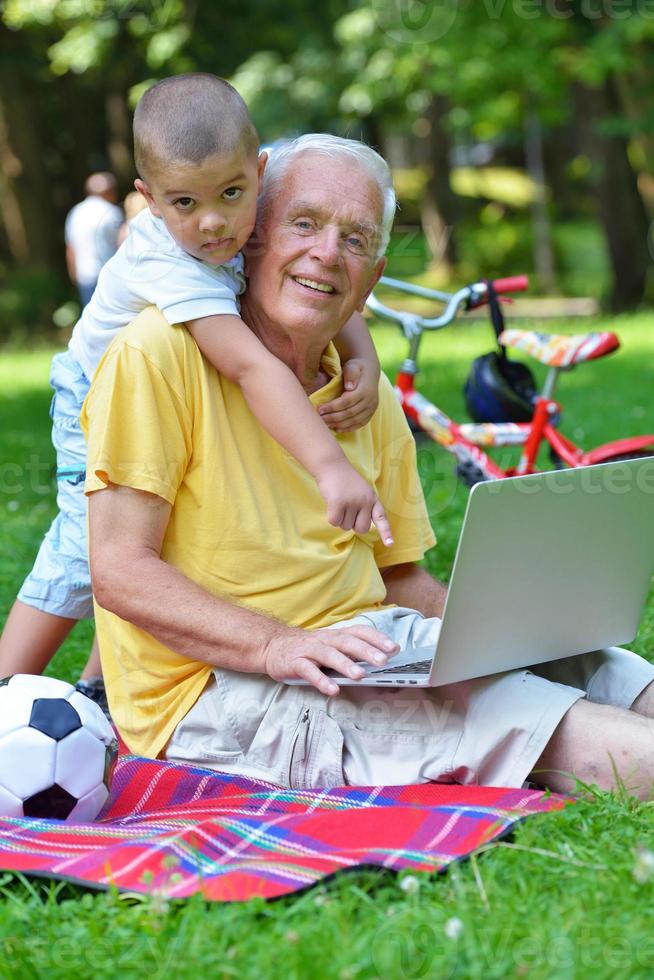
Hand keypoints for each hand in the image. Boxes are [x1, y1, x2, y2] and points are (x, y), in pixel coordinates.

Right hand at [263, 624, 399, 695]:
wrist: (272, 647)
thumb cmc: (308, 649)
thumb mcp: (330, 647)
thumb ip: (350, 652)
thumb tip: (378, 661)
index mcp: (336, 635)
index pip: (359, 632)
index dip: (376, 638)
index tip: (394, 647)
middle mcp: (324, 640)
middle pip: (347, 642)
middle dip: (366, 651)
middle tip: (383, 661)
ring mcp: (309, 650)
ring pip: (329, 655)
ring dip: (345, 664)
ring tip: (360, 675)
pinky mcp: (295, 663)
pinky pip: (309, 671)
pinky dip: (321, 681)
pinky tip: (332, 690)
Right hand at [316, 458, 393, 544]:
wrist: (332, 466)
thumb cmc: (346, 481)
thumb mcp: (362, 492)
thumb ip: (365, 507)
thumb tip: (360, 528)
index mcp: (373, 499)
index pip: (381, 518)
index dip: (386, 532)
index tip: (389, 544)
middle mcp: (365, 501)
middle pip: (361, 529)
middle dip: (352, 524)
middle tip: (347, 510)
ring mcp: (352, 502)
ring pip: (346, 526)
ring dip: (340, 518)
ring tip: (339, 502)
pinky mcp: (338, 503)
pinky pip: (334, 522)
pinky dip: (331, 517)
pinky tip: (332, 504)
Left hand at [319, 359, 379, 431]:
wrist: (369, 371)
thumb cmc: (356, 367)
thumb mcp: (352, 366)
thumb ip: (350, 374)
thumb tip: (349, 387)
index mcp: (365, 389)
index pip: (347, 401)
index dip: (333, 406)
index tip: (319, 409)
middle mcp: (370, 400)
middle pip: (350, 413)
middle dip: (333, 417)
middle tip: (319, 419)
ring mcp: (372, 408)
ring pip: (354, 420)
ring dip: (339, 424)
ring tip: (325, 424)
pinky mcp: (371, 414)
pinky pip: (360, 424)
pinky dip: (348, 428)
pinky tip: (337, 429)